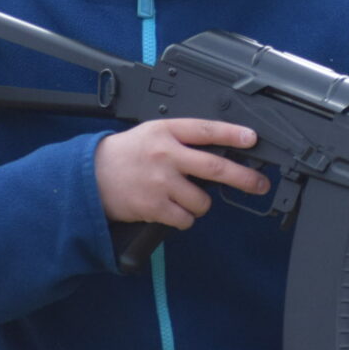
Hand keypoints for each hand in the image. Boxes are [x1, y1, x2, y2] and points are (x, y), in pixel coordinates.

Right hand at [94, 118, 270, 228]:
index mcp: (165, 132)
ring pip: (203, 200)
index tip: (252, 138)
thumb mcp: (152, 134)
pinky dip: (184, 219)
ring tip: (182, 197)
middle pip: (215, 167)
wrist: (89, 177)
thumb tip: (220, 152)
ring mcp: (160, 182)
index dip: (232, 134)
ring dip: (200, 204)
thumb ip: (182, 140)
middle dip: (244, 178)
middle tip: (259, 184)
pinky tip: (171, 210)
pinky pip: (186, 219)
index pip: (205, 130)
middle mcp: (165, 155)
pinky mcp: (153, 207)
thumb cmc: (125, 155)